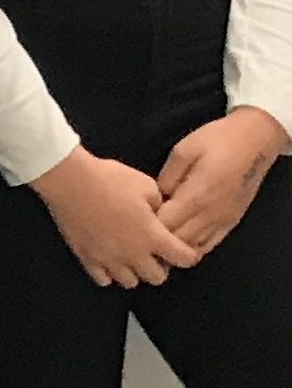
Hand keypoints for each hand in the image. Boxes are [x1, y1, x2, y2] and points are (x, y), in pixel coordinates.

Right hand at [34, 145, 204, 288]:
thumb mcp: (146, 185)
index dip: (189, 255)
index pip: (184, 259)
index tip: (185, 248)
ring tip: (131, 257)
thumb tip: (160, 214)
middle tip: (156, 252)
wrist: (70, 181)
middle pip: (157, 278)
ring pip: (130, 282)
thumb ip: (160, 205)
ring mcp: (108, 259)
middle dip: (162, 266)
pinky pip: (102, 279)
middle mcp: (133, 254)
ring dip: (135, 272)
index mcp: (153, 236)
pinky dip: (109, 273)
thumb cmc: (110, 179)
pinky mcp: (86, 257)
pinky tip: (109, 260)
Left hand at [153, 106, 286, 257]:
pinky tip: (180, 241)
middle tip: (140, 231)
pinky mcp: (232, 221)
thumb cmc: (217, 140)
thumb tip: (156, 197)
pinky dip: (193, 247)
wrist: (256, 140)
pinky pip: (210, 244)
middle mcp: (210, 215)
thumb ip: (166, 177)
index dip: (145, 226)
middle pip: (177, 241)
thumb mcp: (183, 151)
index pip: (164, 225)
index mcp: (195, 196)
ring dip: (174, 246)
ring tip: (157, 238)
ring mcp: (223, 221)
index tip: (131, 219)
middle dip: (157, 240)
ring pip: (194, 247)